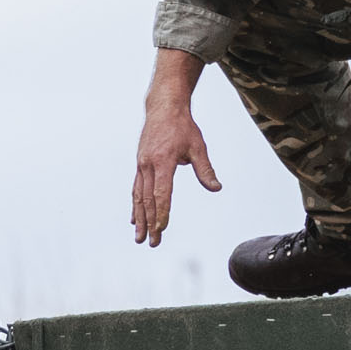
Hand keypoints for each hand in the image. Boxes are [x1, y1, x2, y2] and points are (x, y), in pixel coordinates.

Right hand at [132, 50, 219, 245]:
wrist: (163, 107)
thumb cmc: (182, 126)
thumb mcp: (198, 146)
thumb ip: (205, 169)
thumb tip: (215, 188)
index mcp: (163, 161)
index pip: (162, 193)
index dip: (162, 213)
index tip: (162, 229)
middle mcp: (148, 165)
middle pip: (147, 200)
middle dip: (150, 223)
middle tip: (152, 242)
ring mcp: (141, 166)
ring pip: (138, 198)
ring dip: (139, 219)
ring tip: (139, 237)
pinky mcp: (140, 165)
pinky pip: (136, 189)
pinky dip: (135, 206)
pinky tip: (134, 219)